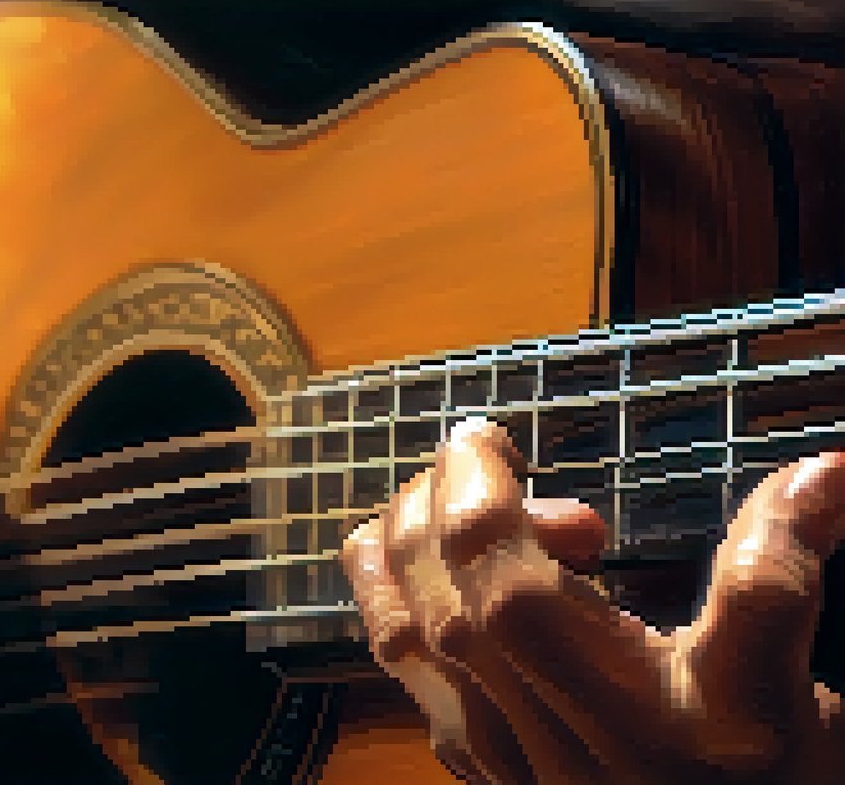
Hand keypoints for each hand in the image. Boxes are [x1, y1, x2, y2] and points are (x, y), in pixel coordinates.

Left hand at [341, 417, 844, 784]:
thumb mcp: (769, 688)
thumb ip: (772, 577)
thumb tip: (821, 471)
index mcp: (563, 664)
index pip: (475, 541)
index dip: (471, 472)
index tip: (488, 437)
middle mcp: (494, 698)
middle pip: (420, 565)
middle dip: (450, 498)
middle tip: (531, 498)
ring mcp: (468, 732)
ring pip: (388, 613)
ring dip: (408, 544)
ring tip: (477, 529)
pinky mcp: (463, 755)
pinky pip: (396, 660)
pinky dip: (403, 599)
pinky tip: (466, 596)